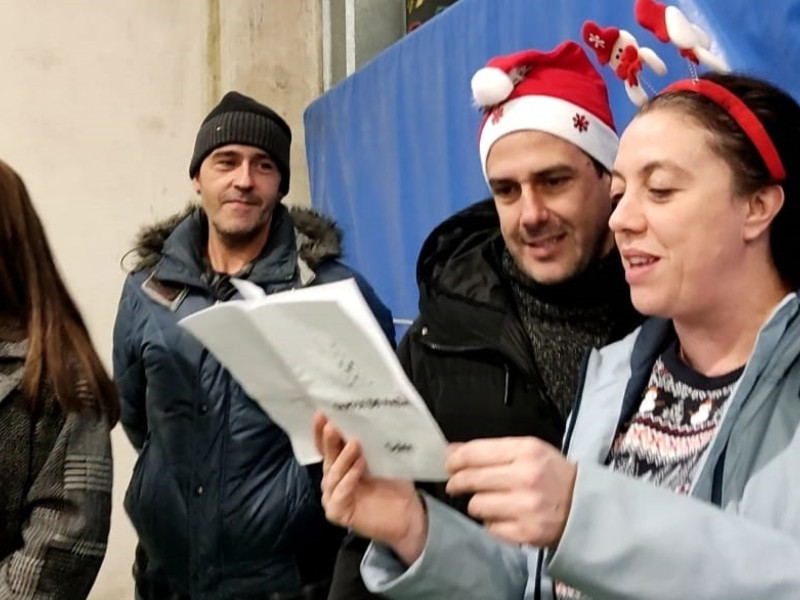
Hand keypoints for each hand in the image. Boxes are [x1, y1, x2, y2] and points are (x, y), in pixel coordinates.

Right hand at [313, 411, 427, 563]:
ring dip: (344, 459)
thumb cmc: (395, 484)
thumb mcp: (382, 458)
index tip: (322, 414)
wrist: (408, 514)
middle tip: (333, 426)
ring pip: (333, 475)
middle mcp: (333, 478)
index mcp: (341, 463)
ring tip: (355, 444)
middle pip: (328, 457)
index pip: (325, 445)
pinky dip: (348, 480)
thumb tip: (366, 417)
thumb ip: (370, 443)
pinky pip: (339, 494)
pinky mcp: (336, 512)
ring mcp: (332, 495)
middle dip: (330, 441)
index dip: (321, 431)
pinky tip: (359, 469)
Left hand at [445, 437, 575, 548]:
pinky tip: (505, 517)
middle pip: (472, 479)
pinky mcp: (526, 533)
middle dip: (458, 482)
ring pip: (477, 505)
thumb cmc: (553, 477)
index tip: (449, 464)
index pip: (475, 453)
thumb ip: (492, 450)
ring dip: (478, 504)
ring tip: (491, 501)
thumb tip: (454, 450)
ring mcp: (526, 507)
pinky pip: (489, 528)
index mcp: (527, 451)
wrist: (585, 508)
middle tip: (456, 484)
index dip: (455, 459)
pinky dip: (492, 524)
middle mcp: (526, 477)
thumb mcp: (529, 451)